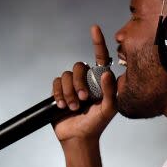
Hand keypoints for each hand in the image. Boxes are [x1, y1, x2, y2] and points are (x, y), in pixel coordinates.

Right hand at [50, 25, 117, 144]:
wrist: (78, 138)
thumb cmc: (96, 124)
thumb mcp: (109, 109)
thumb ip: (110, 91)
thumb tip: (107, 73)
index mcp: (100, 81)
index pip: (100, 57)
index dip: (97, 42)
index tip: (94, 28)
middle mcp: (86, 80)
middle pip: (79, 67)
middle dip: (78, 83)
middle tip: (82, 100)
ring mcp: (72, 85)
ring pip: (66, 75)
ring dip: (68, 92)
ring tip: (72, 107)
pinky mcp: (60, 91)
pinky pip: (56, 82)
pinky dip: (59, 94)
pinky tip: (61, 105)